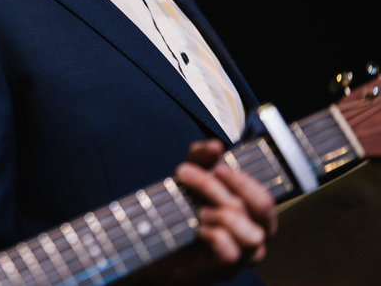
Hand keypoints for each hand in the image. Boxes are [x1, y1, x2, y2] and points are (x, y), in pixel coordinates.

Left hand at [134, 139, 276, 283]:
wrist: (151, 244)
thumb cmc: (178, 211)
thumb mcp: (188, 177)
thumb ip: (201, 158)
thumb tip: (215, 145)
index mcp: (250, 214)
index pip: (264, 196)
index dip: (243, 180)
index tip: (216, 167)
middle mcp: (253, 235)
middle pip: (260, 208)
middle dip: (225, 187)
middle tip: (188, 174)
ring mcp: (240, 256)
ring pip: (252, 234)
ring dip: (223, 215)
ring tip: (198, 211)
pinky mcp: (221, 271)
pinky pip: (232, 254)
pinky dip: (215, 236)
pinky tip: (198, 229)